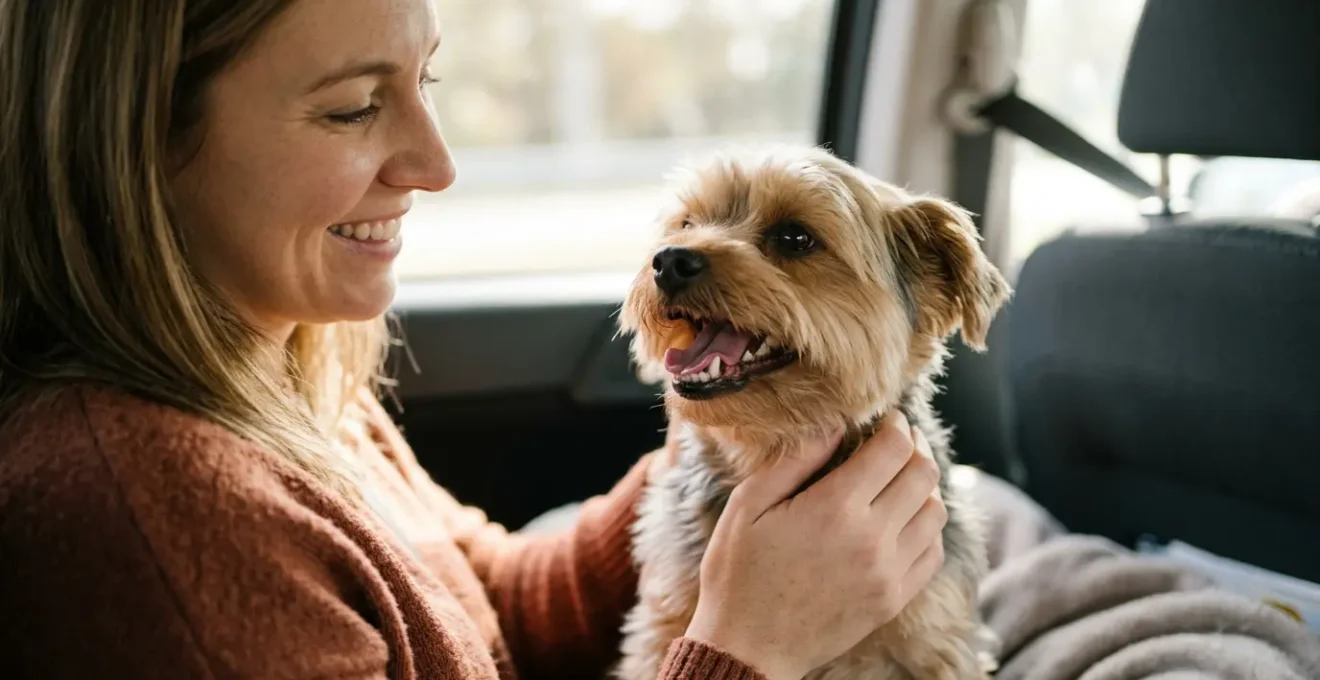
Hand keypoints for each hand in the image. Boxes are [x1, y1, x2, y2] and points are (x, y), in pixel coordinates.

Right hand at [685, 412, 946, 679]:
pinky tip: (902, 519)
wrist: (748, 649)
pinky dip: (925, 527)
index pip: (894, 448)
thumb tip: (835, 424)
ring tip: (900, 478)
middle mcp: (873, 539)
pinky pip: (932, 552)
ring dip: (923, 486)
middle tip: (898, 439)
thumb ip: (795, 460)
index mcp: (835, 508)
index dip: (896, 424)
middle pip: (924, 474)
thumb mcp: (748, 506)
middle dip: (915, 447)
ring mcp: (888, 573)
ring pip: (936, 511)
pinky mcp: (893, 599)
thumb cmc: (738, 574)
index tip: (887, 418)